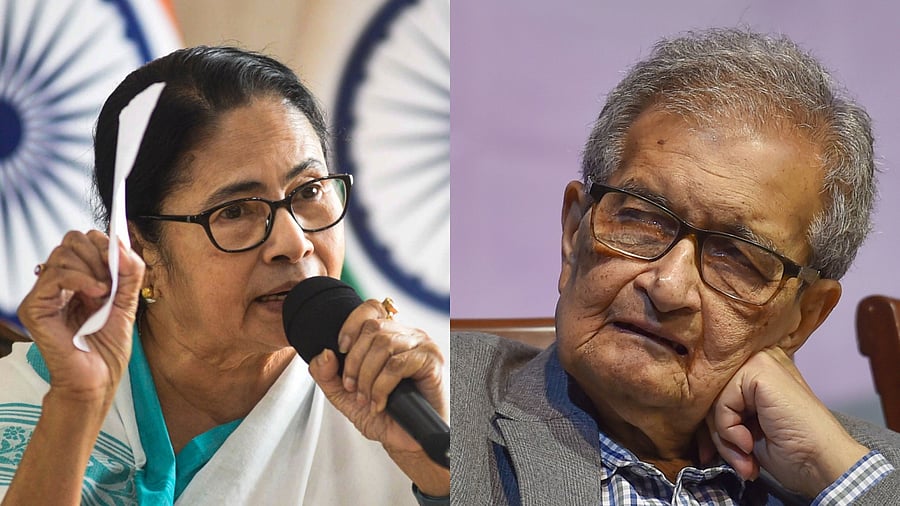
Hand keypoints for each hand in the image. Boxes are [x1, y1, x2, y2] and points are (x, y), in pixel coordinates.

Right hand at [17, 230, 144, 403]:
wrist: (97, 380)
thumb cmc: (107, 350)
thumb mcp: (128, 303)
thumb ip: (130, 272)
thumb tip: (121, 242)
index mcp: (80, 281)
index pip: (84, 242)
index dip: (103, 244)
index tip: (121, 260)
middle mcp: (60, 285)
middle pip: (71, 241)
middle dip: (98, 253)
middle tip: (112, 279)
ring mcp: (46, 295)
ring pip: (62, 254)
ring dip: (92, 268)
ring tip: (105, 292)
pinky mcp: (35, 307)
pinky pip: (55, 275)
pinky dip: (80, 278)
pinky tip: (97, 293)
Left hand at [307, 299, 447, 494]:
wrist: (408, 441)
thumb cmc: (385, 415)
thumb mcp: (345, 395)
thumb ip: (327, 374)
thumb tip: (324, 353)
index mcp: (390, 335)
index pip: (371, 308)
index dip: (350, 325)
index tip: (340, 350)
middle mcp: (408, 335)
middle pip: (372, 328)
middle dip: (354, 362)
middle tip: (352, 388)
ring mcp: (422, 345)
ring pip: (384, 345)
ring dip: (367, 376)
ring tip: (367, 398)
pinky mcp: (432, 361)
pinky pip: (397, 364)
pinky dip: (382, 386)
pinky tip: (381, 402)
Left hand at [707, 347, 868, 497]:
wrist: (823, 463)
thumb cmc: (793, 451)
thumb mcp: (747, 431)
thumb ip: (723, 419)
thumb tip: (695, 430)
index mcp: (757, 371)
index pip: (714, 394)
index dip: (712, 427)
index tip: (713, 454)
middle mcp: (758, 360)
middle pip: (710, 395)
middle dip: (717, 435)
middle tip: (737, 461)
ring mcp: (760, 361)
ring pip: (713, 400)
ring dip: (724, 438)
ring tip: (745, 457)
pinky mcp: (759, 370)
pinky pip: (722, 402)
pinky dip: (729, 430)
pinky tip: (749, 442)